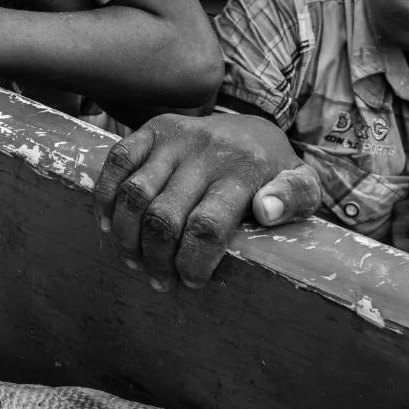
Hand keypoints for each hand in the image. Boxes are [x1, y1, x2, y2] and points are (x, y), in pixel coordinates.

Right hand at [92, 113, 311, 290]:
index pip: (207, 227)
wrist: (252, 125)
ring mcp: (175, 137)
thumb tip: (266, 211)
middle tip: (159, 280)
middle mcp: (206, 151)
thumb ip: (295, 198)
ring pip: (134, 195)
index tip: (190, 282)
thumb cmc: (273, 170)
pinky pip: (117, 162)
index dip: (191, 263)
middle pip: (164, 217)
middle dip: (156, 259)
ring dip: (127, 237)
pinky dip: (105, 197)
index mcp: (244, 170)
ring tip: (135, 262)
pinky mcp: (152, 128)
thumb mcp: (302, 185)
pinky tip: (109, 226)